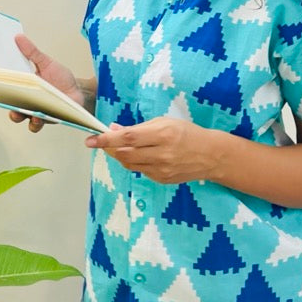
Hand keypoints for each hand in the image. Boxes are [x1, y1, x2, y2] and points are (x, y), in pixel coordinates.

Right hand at [9, 34, 82, 132]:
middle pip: (9, 104)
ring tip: (22, 110)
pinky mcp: (46, 119)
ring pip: (21, 117)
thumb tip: (18, 37)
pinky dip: (36, 121)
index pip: (6, 87)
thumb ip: (32, 52)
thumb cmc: (62, 78)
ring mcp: (34, 110)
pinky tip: (39, 116)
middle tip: (5, 98)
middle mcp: (26, 100)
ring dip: (19, 115)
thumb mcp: (46, 62)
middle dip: (5, 102)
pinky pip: (36, 124)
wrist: (78, 91)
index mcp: (24, 86)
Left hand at [85, 117, 216, 183]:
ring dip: (119, 155)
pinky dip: (134, 162)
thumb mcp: (164, 122)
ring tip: (117, 146)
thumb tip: (114, 129)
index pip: (127, 138)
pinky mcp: (161, 179)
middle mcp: (160, 154)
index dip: (107, 139)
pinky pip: (140, 171)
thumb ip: (138, 127)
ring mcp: (161, 170)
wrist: (210, 155)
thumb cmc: (186, 132)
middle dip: (109, 148)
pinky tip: (139, 154)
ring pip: (129, 164)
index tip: (91, 140)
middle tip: (100, 142)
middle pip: (124, 154)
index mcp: (162, 134)